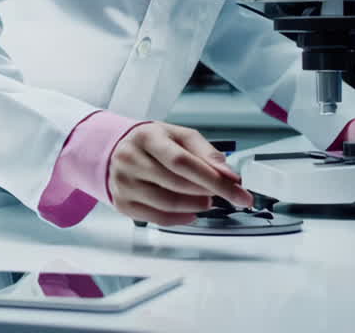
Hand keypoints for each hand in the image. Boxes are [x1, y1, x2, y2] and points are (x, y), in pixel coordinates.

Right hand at [109, 123, 253, 226]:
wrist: (115, 150)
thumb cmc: (152, 143)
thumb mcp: (179, 136)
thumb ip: (206, 152)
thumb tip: (228, 174)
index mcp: (146, 137)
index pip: (183, 162)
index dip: (214, 179)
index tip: (239, 192)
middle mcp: (129, 159)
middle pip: (177, 184)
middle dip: (209, 192)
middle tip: (225, 194)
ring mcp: (123, 183)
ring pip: (168, 204)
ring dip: (196, 206)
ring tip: (206, 200)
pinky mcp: (122, 203)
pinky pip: (157, 218)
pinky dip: (181, 219)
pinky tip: (191, 212)